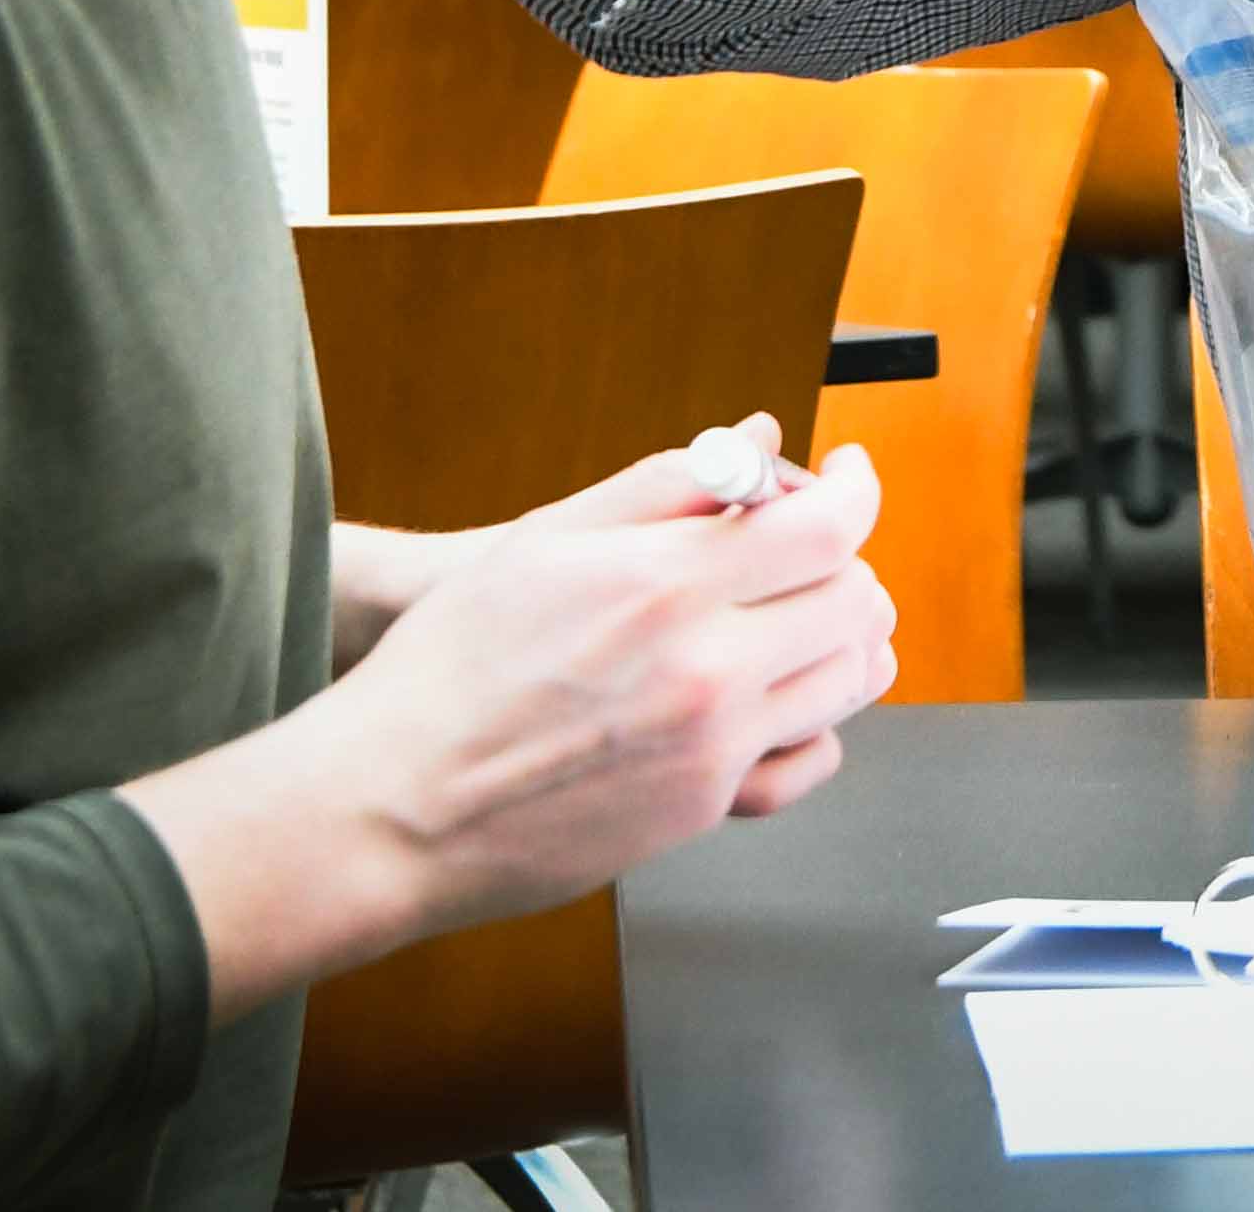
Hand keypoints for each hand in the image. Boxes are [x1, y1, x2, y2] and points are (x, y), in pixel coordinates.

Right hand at [316, 438, 898, 934]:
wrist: (396, 802)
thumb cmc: (451, 665)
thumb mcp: (546, 540)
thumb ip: (666, 485)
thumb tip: (756, 443)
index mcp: (667, 586)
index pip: (827, 529)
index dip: (857, 490)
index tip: (849, 476)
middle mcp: (707, 671)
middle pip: (856, 603)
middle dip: (847, 561)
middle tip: (812, 548)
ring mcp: (713, 749)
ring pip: (847, 682)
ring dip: (841, 636)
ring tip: (802, 613)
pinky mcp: (704, 809)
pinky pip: (811, 760)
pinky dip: (816, 722)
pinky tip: (780, 697)